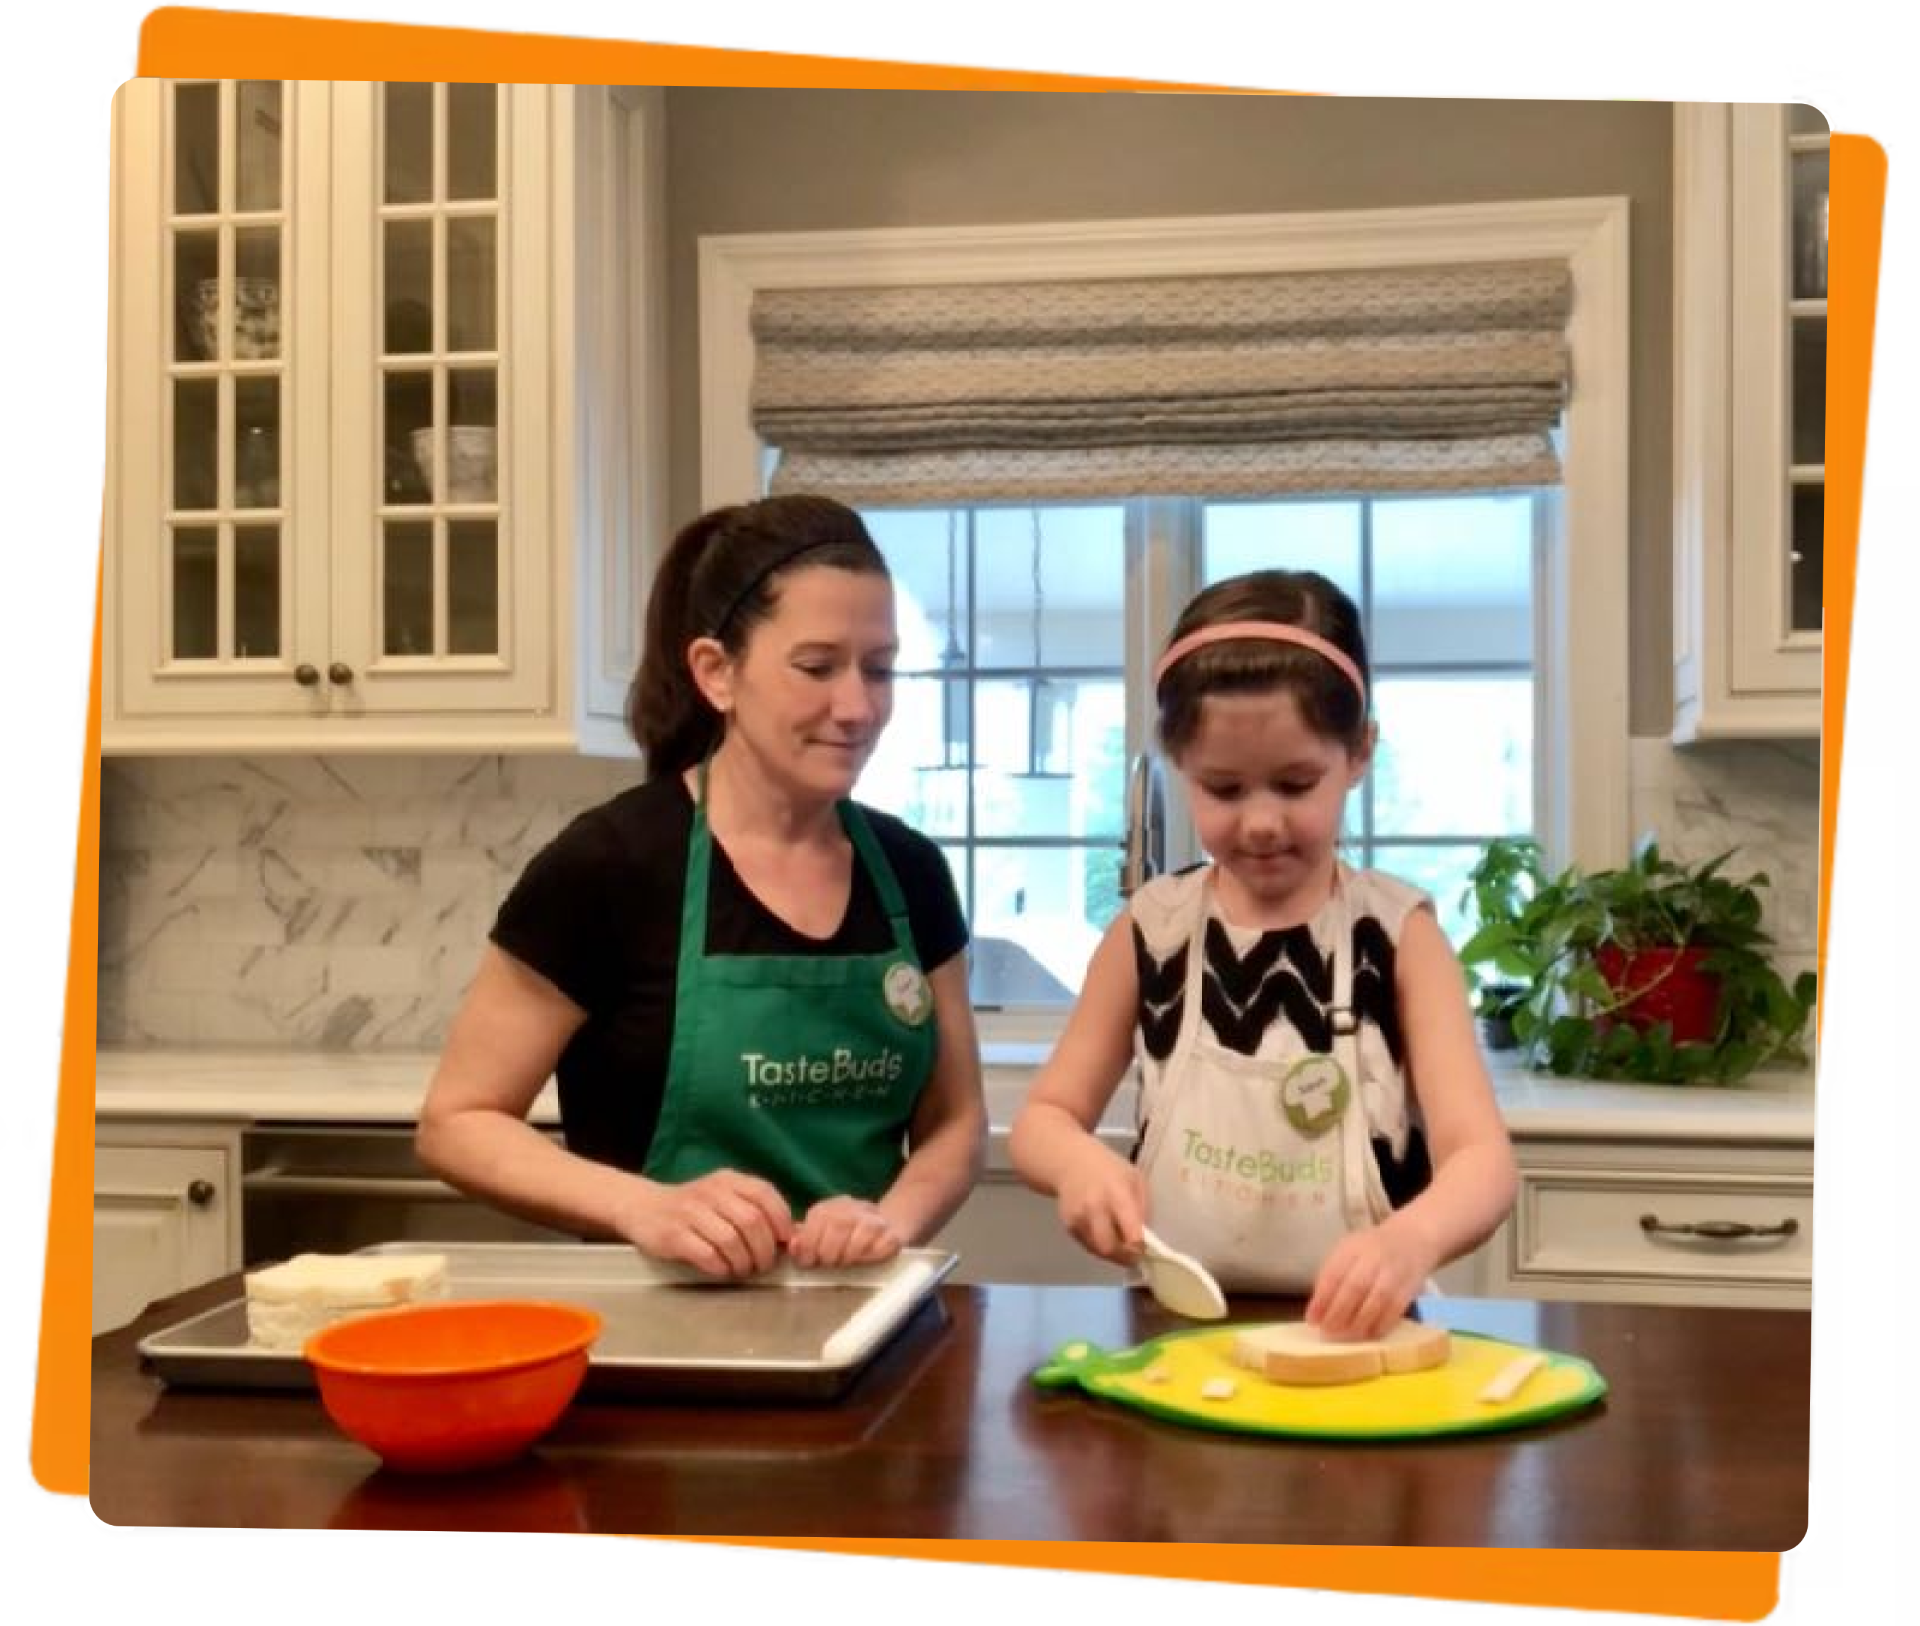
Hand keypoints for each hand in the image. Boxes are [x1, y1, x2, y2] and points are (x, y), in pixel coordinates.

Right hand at [614, 1169, 793, 1279]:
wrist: (643, 1207)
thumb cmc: (693, 1208)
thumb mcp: (723, 1198)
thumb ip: (754, 1209)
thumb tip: (793, 1235)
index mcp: (728, 1180)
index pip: (764, 1194)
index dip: (781, 1220)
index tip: (785, 1242)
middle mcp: (711, 1191)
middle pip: (752, 1221)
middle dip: (764, 1249)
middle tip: (763, 1265)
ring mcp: (690, 1212)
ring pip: (731, 1240)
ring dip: (743, 1262)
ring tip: (743, 1270)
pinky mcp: (673, 1235)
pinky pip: (707, 1254)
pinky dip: (721, 1267)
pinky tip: (722, 1270)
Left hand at [789, 1197, 904, 1268]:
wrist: (889, 1223)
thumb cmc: (847, 1236)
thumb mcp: (821, 1234)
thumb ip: (804, 1240)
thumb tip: (793, 1245)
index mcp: (830, 1207)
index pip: (817, 1219)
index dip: (809, 1244)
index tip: (808, 1262)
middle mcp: (853, 1208)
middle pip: (838, 1226)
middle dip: (828, 1252)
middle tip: (829, 1264)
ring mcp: (875, 1220)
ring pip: (859, 1236)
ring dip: (849, 1256)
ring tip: (846, 1262)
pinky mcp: (893, 1234)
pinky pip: (880, 1248)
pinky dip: (870, 1257)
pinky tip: (866, 1258)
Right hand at [1054, 1141, 1149, 1267]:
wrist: (1071, 1163)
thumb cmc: (1109, 1169)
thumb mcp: (1135, 1179)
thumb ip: (1143, 1207)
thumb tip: (1147, 1237)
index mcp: (1117, 1194)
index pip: (1131, 1233)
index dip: (1140, 1247)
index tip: (1148, 1249)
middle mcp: (1095, 1208)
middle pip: (1110, 1248)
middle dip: (1125, 1257)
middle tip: (1135, 1255)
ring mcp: (1079, 1218)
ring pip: (1098, 1251)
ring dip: (1113, 1254)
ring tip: (1122, 1244)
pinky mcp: (1069, 1226)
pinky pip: (1088, 1246)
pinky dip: (1100, 1246)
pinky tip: (1105, 1233)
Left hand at [1304, 1216, 1437, 1340]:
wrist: (1411, 1239)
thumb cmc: (1370, 1250)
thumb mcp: (1347, 1251)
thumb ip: (1332, 1274)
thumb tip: (1318, 1308)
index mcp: (1352, 1248)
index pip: (1334, 1273)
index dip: (1322, 1299)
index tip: (1311, 1320)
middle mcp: (1374, 1258)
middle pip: (1355, 1287)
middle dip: (1338, 1313)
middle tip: (1327, 1332)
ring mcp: (1393, 1273)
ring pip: (1376, 1301)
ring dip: (1359, 1323)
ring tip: (1345, 1337)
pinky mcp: (1409, 1288)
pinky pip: (1395, 1310)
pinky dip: (1380, 1326)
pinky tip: (1368, 1335)